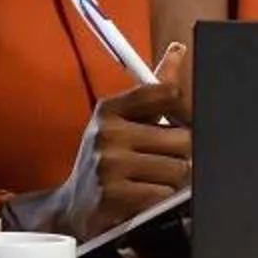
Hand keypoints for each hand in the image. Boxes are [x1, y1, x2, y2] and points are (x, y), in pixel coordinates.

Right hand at [11, 41, 191, 239]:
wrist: (72, 207)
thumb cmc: (107, 158)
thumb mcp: (123, 120)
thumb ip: (155, 90)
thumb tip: (178, 50)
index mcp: (111, 108)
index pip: (168, 93)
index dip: (186, 111)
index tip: (182, 124)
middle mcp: (107, 133)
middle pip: (183, 138)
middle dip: (183, 154)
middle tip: (167, 160)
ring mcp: (108, 165)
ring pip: (179, 169)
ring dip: (174, 180)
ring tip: (153, 180)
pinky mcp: (113, 196)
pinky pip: (165, 194)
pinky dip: (162, 200)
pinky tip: (144, 198)